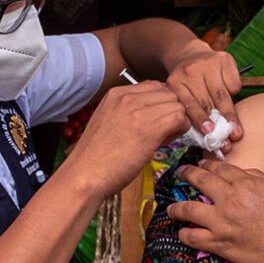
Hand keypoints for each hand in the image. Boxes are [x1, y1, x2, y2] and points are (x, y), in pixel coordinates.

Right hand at [59, 81, 186, 198]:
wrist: (84, 176)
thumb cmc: (96, 158)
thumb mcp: (108, 123)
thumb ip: (129, 113)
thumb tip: (156, 115)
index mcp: (115, 94)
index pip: (154, 86)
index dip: (161, 104)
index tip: (156, 121)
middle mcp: (126, 97)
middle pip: (168, 93)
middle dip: (171, 111)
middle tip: (163, 132)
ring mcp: (137, 111)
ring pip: (177, 104)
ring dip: (177, 121)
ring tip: (163, 139)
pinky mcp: (148, 129)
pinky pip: (180, 118)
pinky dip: (180, 130)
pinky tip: (165, 143)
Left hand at [163, 47, 242, 148]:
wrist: (190, 56)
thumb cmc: (187, 85)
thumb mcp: (180, 95)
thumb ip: (188, 113)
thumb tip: (206, 136)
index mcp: (175, 83)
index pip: (189, 104)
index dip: (200, 119)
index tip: (209, 131)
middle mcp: (190, 71)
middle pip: (208, 101)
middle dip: (220, 123)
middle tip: (229, 139)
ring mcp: (207, 63)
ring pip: (222, 94)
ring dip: (231, 115)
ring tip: (237, 131)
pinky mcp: (223, 59)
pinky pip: (233, 83)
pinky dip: (234, 93)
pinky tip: (229, 94)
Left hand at [167, 158, 263, 262]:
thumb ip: (254, 176)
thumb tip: (238, 172)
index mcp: (244, 184)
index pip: (218, 168)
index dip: (206, 164)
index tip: (200, 164)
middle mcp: (229, 200)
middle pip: (200, 181)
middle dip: (186, 174)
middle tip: (180, 173)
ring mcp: (221, 222)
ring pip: (188, 210)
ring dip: (176, 208)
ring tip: (171, 208)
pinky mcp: (219, 243)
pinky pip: (193, 237)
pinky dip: (184, 234)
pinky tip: (182, 232)